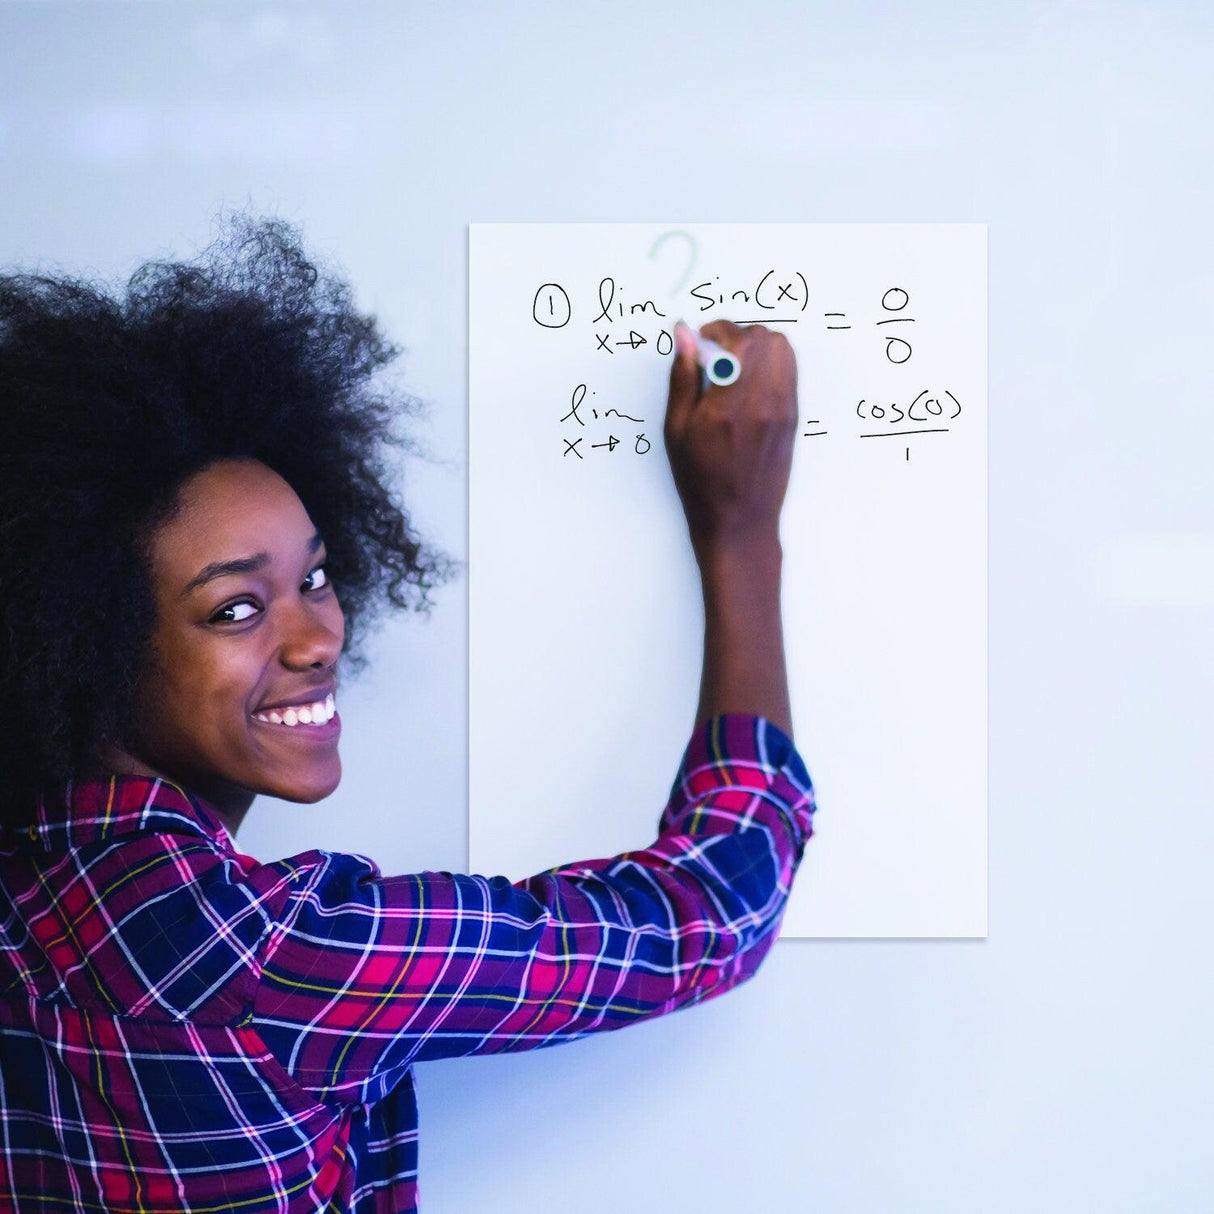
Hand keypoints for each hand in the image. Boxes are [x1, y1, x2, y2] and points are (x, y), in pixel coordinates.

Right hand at [663, 319, 797, 557]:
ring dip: (758, 347)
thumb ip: (683, 378)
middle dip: (739, 335)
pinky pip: (790, 371)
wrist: (740, 522)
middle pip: (767, 337)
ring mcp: (784, 410)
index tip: (702, 341)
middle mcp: (763, 403)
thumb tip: (685, 335)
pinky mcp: (794, 417)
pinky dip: (770, 365)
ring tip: (735, 368)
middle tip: (717, 355)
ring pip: (784, 349)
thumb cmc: (702, 482)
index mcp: (728, 407)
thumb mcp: (676, 431)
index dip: (718, 330)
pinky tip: (748, 385)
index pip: (740, 340)